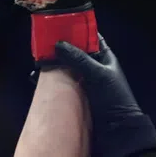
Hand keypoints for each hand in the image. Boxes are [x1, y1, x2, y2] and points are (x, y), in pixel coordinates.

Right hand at [48, 39, 155, 156]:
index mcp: (105, 58)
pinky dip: (53, 82)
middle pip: (75, 53)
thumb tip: (57, 44)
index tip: (57, 26)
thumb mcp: (97, 74)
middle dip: (60, 50)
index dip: (76, 30)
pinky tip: (39, 82)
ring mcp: (86, 82)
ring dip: (54, 67)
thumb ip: (78, 59)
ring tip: (37, 64)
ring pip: (67, 69)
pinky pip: (64, 85)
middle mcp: (95, 67)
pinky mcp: (79, 96)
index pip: (90, 38)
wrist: (118, 130)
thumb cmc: (113, 97)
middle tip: (42, 46)